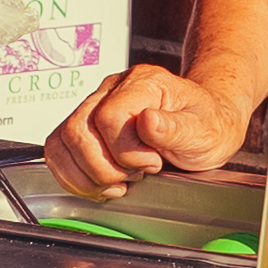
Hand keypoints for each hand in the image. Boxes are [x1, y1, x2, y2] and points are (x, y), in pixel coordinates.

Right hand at [43, 64, 246, 198]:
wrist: (209, 123)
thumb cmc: (208, 124)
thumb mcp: (204, 129)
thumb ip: (175, 128)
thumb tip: (146, 121)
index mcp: (144, 83)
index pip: (109, 117)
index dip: (125, 151)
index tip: (152, 164)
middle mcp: (113, 89)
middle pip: (77, 130)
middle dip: (103, 167)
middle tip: (133, 177)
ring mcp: (96, 105)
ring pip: (62, 141)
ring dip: (86, 174)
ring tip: (119, 182)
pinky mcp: (87, 126)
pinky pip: (59, 151)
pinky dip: (74, 176)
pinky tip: (102, 184)